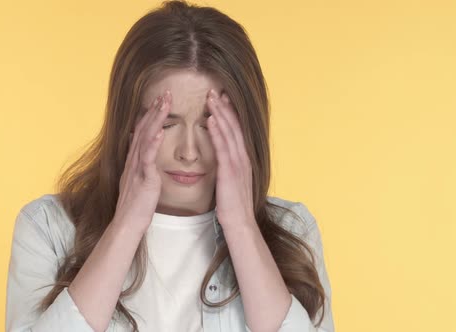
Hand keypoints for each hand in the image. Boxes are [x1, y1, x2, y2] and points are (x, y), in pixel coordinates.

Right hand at [114, 90, 171, 232]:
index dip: (151, 114)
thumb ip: (138, 162)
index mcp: (135, 160)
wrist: (127, 224)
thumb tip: (136, 146)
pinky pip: (147, 158)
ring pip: (145, 138)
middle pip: (143, 129)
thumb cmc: (136, 205)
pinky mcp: (143, 179)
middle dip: (154, 110)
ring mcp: (137, 168)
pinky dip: (153, 143)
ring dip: (154, 120)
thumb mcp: (137, 179)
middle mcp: (134, 160)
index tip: (160, 100)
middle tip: (165, 93)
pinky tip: (160, 131)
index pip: (142, 131)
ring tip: (163, 103)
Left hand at [206, 89, 254, 229]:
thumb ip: (229, 167)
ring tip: (212, 99)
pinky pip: (223, 148)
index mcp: (243, 159)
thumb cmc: (233, 205)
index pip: (237, 131)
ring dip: (220, 114)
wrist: (240, 223)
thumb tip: (223, 159)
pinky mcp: (230, 172)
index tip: (222, 99)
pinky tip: (211, 120)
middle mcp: (243, 158)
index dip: (230, 114)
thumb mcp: (232, 182)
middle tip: (216, 91)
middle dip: (225, 108)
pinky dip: (218, 132)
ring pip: (230, 133)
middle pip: (234, 127)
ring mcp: (238, 164)